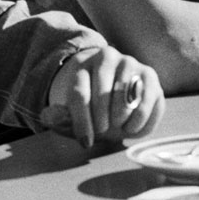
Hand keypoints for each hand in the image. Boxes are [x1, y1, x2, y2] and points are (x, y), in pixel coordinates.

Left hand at [42, 46, 164, 150]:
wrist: (114, 90)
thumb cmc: (91, 107)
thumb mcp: (72, 113)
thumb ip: (60, 117)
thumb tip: (48, 116)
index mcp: (82, 64)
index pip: (79, 93)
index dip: (82, 122)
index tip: (86, 142)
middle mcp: (107, 56)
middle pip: (104, 93)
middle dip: (103, 119)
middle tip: (103, 131)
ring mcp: (130, 63)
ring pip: (127, 95)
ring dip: (123, 118)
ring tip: (119, 128)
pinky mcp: (150, 74)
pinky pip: (149, 100)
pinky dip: (142, 120)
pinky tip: (133, 127)